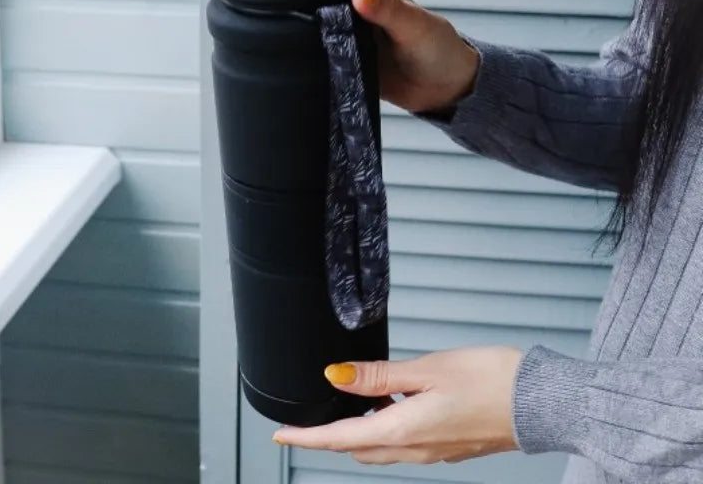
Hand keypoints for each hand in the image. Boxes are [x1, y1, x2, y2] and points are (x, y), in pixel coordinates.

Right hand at [206, 0, 479, 112]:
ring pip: (295, 18)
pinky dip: (285, 50)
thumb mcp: (417, 25)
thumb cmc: (439, 49)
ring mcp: (334, 27)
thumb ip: (389, 9)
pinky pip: (302, 49)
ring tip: (235, 16)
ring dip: (271, 18)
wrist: (442, 89)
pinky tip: (266, 53)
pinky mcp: (332, 54)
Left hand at [272, 347, 522, 465]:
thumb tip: (336, 376)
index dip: (306, 437)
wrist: (539, 402)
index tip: (281, 433)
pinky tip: (391, 403)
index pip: (339, 438)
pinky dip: (385, 428)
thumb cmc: (489, 379)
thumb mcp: (426, 369)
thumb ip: (379, 375)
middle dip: (329, 435)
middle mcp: (415, 449)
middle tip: (308, 417)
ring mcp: (434, 451)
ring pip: (380, 448)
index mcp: (403, 431)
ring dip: (358, 430)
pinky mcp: (448, 446)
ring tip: (348, 401)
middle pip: (357, 446)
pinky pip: (404, 444)